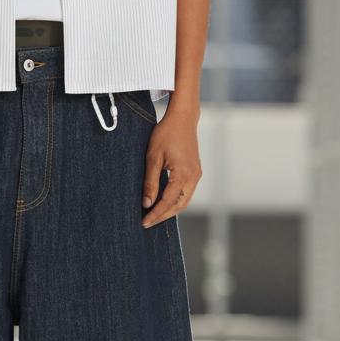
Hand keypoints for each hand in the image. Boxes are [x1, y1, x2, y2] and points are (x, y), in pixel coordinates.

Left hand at [141, 103, 201, 227]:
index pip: (168, 202)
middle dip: (163, 216)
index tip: (143, 222)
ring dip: (170, 209)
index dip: (155, 214)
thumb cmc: (166, 133)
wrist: (183, 118)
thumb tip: (147, 203)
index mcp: (183, 174)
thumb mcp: (153, 157)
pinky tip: (163, 202)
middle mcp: (193, 177)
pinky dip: (175, 200)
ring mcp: (196, 174)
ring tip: (154, 215)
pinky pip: (186, 192)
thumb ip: (150, 182)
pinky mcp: (195, 171)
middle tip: (147, 222)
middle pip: (179, 205)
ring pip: (184, 200)